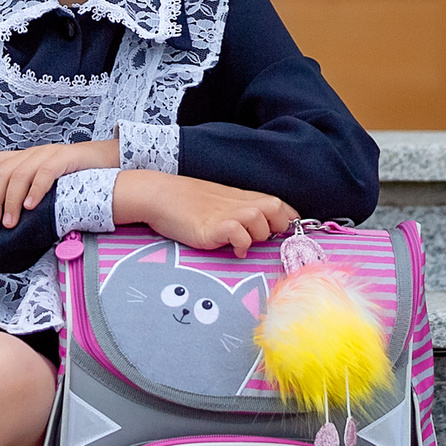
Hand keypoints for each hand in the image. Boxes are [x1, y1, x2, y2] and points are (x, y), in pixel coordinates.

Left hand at [0, 139, 119, 228]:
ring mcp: (49, 154)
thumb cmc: (75, 176)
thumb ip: (28, 190)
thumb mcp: (46, 181)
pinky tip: (30, 207)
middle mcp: (34, 153)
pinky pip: (46, 172)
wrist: (107, 160)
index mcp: (26, 157)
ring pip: (20, 173)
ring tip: (9, 222)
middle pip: (3, 171)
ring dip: (10, 200)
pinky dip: (35, 190)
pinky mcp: (66, 158)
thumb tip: (7, 215)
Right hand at [114, 170, 296, 256]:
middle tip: (264, 237)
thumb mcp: (217, 200)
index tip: (285, 230)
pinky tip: (234, 250)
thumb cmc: (184, 200)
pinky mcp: (212, 228)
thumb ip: (237, 208)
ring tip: (243, 243)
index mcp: (240, 197)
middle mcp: (237, 204)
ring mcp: (225, 215)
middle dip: (278, 225)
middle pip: (276, 208)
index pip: (277, 203)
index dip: (287, 217)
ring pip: (261, 220)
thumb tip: (255, 223)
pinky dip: (242, 245)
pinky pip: (240, 236)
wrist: (158, 195)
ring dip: (257, 234)